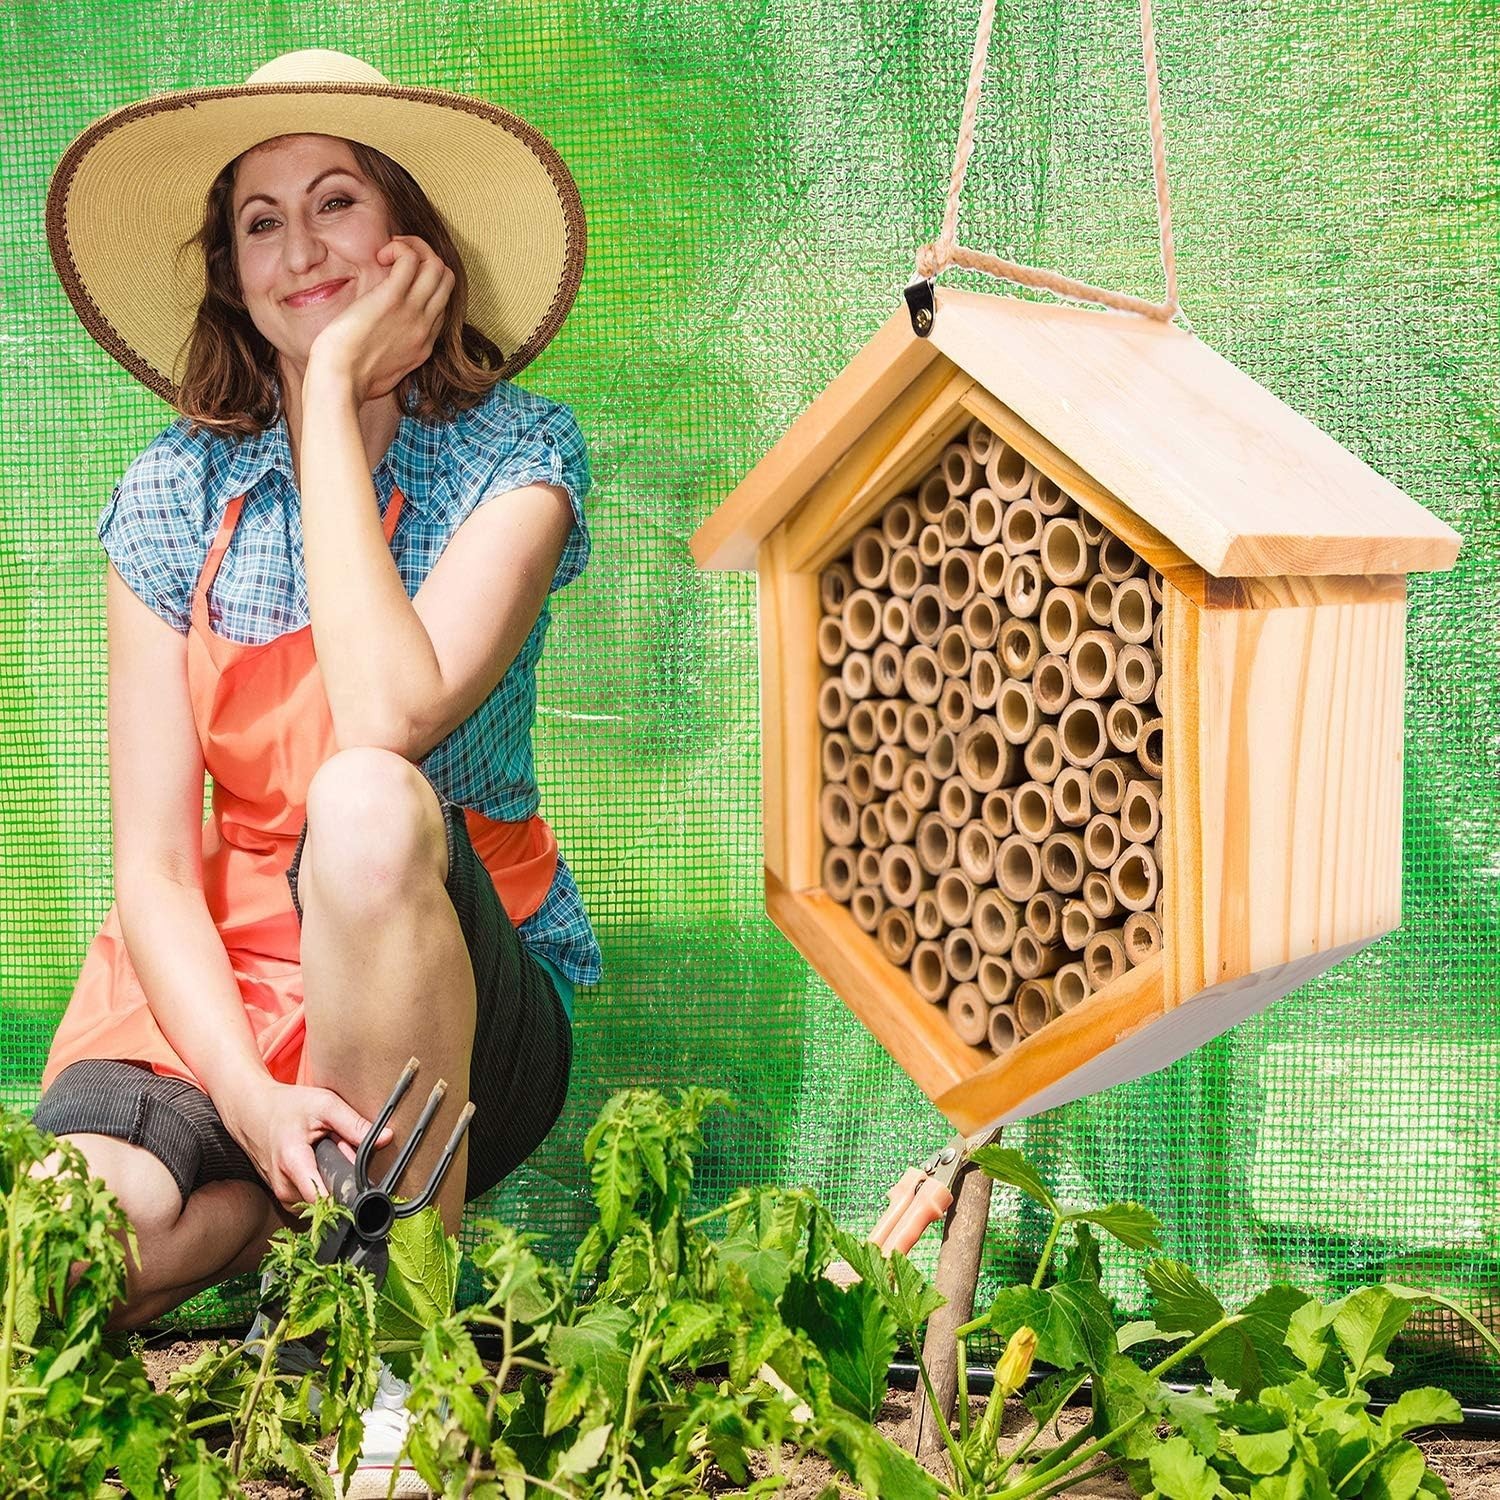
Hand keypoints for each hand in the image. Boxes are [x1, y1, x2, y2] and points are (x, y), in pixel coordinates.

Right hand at [221, 1077, 393, 1212]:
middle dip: (344, 1177)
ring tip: (326, 1152)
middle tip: (341, 1151)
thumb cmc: (287, 1106)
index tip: (367, 1188)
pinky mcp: (284, 1198)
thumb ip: (354, 1124)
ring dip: (332, 1179)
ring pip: (323, 1198)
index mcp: (294, 1164)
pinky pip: (313, 1197)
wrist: (251, 1112)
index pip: (326, 1201)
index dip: (351, 1195)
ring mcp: (283, 1196)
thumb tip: (386, 1138)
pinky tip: (317, 1162)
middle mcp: (285, 1187)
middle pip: (331, 1196)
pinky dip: (321, 1181)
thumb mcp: (324, 1104)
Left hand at [306, 235, 454, 402]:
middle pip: (447, 280)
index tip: (396, 281)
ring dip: (414, 248)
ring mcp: (412, 313)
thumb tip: (379, 347)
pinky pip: (411, 259)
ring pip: (437, 266)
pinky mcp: (391, 299)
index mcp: (423, 344)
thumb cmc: (350, 380)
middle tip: (395, 258)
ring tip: (388, 253)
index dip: (423, 283)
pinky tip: (379, 255)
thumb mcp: (382, 373)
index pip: (441, 304)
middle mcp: (424, 327)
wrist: (340, 382)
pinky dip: (399, 248)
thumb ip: (390, 357)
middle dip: (426, 257)